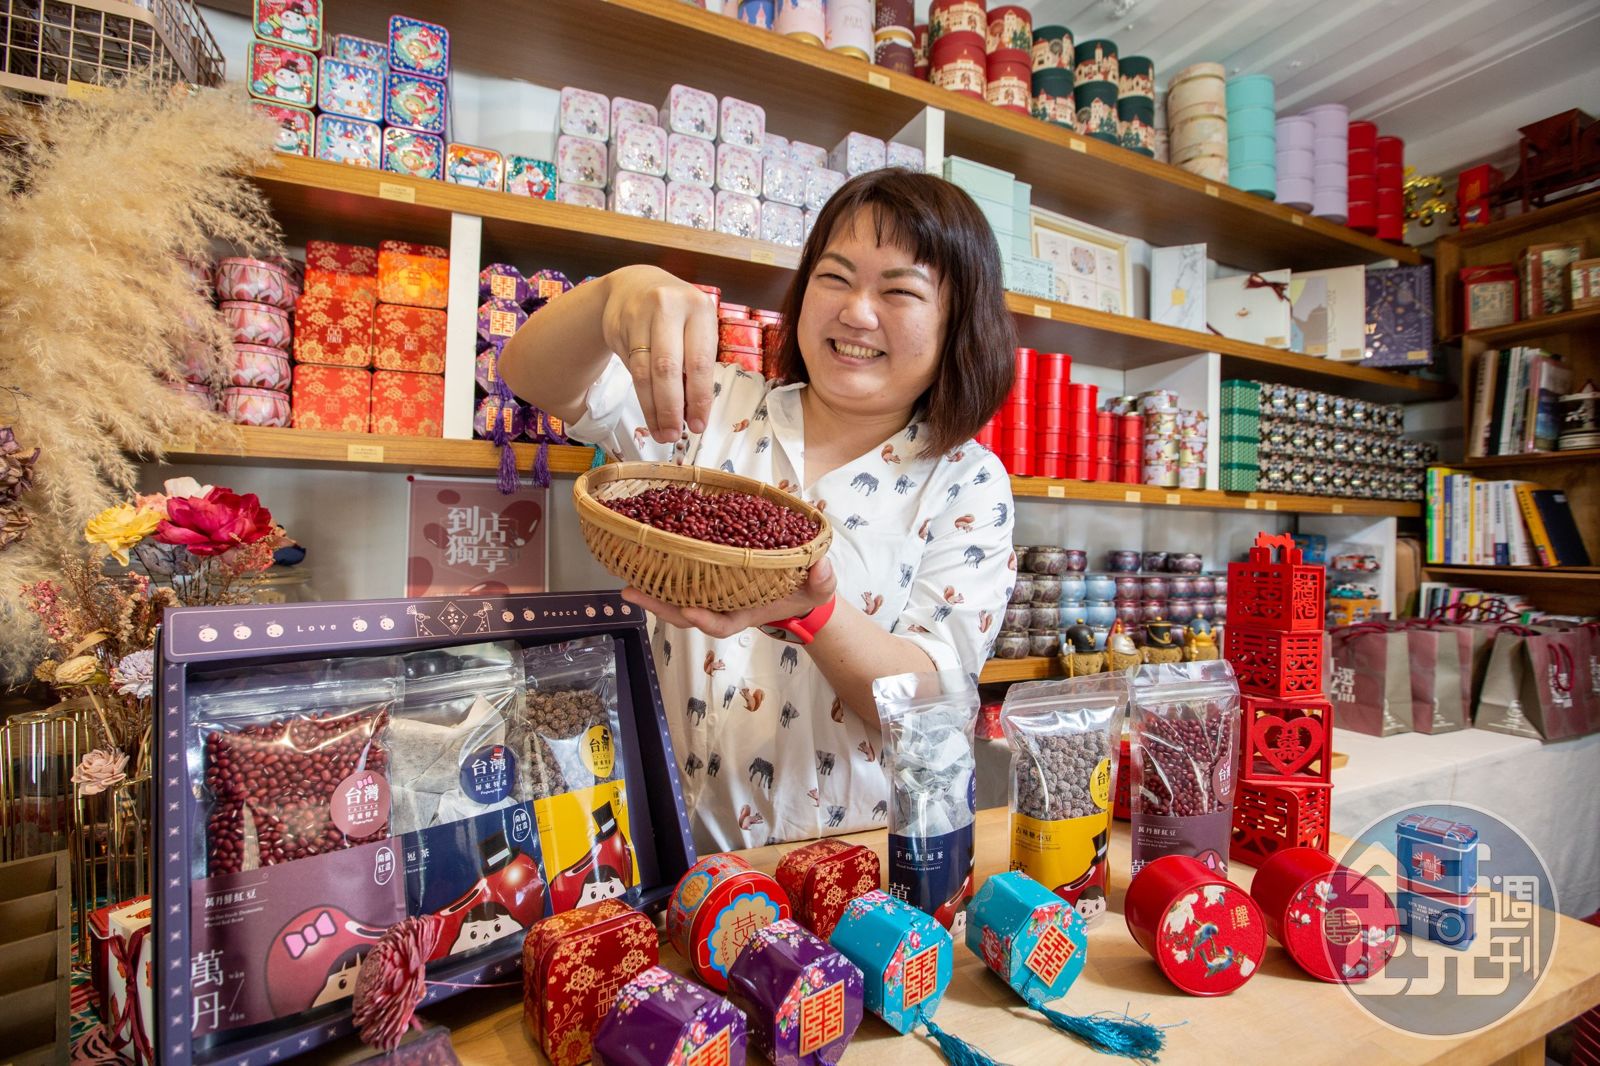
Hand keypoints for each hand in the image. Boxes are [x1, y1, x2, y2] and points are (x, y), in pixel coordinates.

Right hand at [599, 265, 718, 443]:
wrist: (634, 284)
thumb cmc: (675, 315)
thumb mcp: (694, 328)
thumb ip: (696, 364)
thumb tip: (693, 413)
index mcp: (699, 308)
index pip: (699, 361)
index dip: (698, 398)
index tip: (698, 425)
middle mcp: (668, 307)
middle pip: (668, 367)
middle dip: (672, 407)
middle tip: (674, 435)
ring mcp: (639, 315)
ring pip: (645, 372)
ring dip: (653, 408)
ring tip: (662, 433)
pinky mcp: (617, 325)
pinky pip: (630, 368)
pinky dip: (642, 396)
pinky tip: (649, 413)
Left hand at [620, 559, 836, 638]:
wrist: (800, 588)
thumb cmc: (806, 589)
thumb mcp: (820, 586)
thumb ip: (821, 578)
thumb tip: (819, 567)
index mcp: (745, 612)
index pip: (721, 623)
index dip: (704, 619)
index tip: (689, 611)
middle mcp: (723, 606)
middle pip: (686, 613)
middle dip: (659, 606)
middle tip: (630, 593)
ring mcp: (713, 595)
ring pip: (677, 600)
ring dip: (651, 593)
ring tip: (626, 584)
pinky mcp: (707, 579)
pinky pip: (681, 581)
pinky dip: (661, 576)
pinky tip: (641, 563)